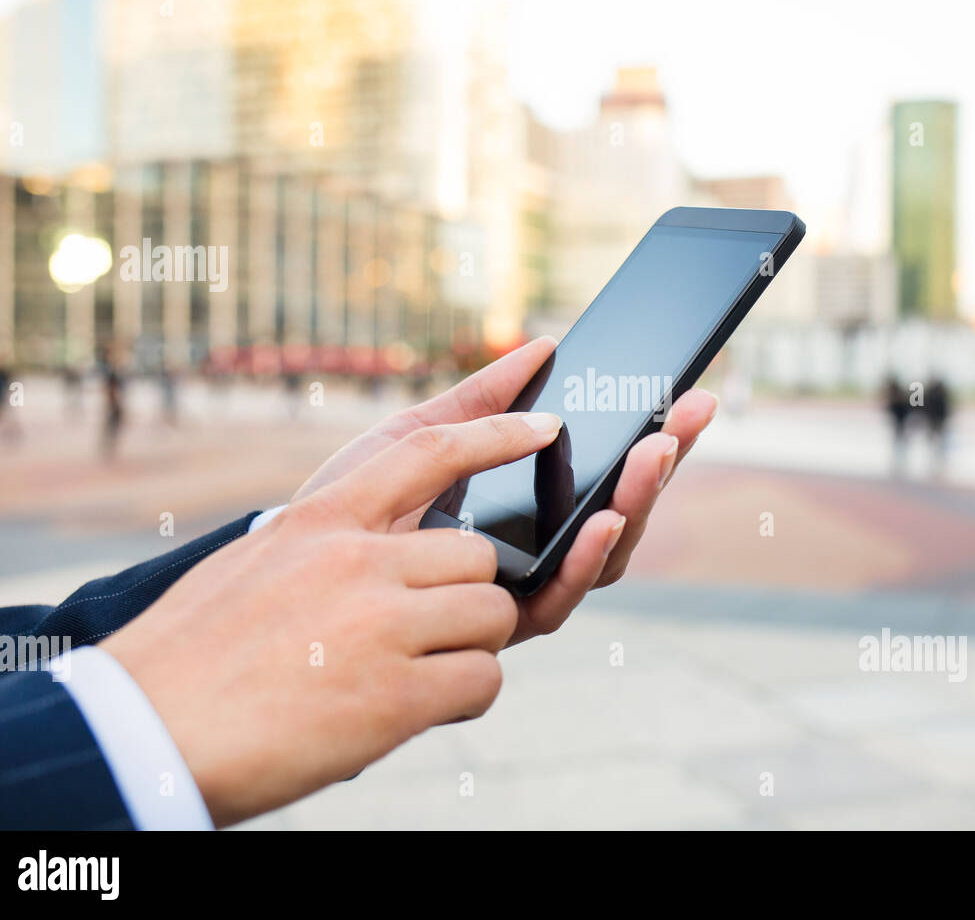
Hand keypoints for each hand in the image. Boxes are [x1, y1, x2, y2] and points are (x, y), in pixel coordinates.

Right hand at [102, 410, 564, 825]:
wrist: (137, 732)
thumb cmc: (188, 655)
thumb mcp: (253, 563)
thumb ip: (322, 543)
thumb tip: (378, 546)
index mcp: (320, 521)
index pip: (430, 451)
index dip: (497, 431)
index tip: (544, 421)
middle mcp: (356, 563)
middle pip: (478, 557)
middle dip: (469, 595)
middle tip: (430, 631)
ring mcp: (380, 628)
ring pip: (491, 616)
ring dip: (469, 648)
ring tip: (413, 676)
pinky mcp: (395, 699)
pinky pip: (482, 681)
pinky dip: (463, 697)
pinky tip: (413, 710)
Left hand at [292, 337, 717, 645]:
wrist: (285, 569)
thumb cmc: (350, 502)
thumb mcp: (419, 435)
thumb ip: (481, 400)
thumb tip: (544, 345)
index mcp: (525, 503)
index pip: (603, 471)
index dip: (650, 436)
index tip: (685, 392)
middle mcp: (533, 550)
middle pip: (618, 510)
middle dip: (660, 463)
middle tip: (689, 412)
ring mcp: (520, 589)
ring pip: (604, 554)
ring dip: (636, 503)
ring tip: (653, 455)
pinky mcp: (498, 628)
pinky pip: (560, 597)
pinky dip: (586, 558)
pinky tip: (602, 519)